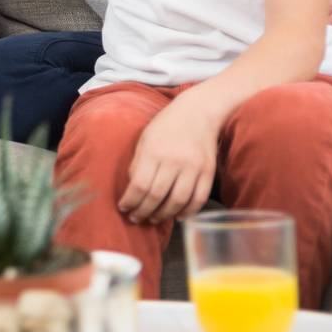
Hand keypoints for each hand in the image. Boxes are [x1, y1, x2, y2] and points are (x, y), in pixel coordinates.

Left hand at [118, 95, 220, 224]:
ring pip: (178, 201)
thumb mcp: (145, 140)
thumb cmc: (166, 126)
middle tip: (136, 218)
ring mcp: (194, 167)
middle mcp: (174, 161)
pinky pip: (198, 199)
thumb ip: (138, 164)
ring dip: (164, 215)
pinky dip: (187, 212)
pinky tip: (176, 216)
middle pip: (157, 196)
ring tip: (153, 219)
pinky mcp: (209, 172)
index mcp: (154, 151)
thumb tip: (131, 189)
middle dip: (143, 211)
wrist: (198, 113)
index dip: (130, 201)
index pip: (139, 184)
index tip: (123, 208)